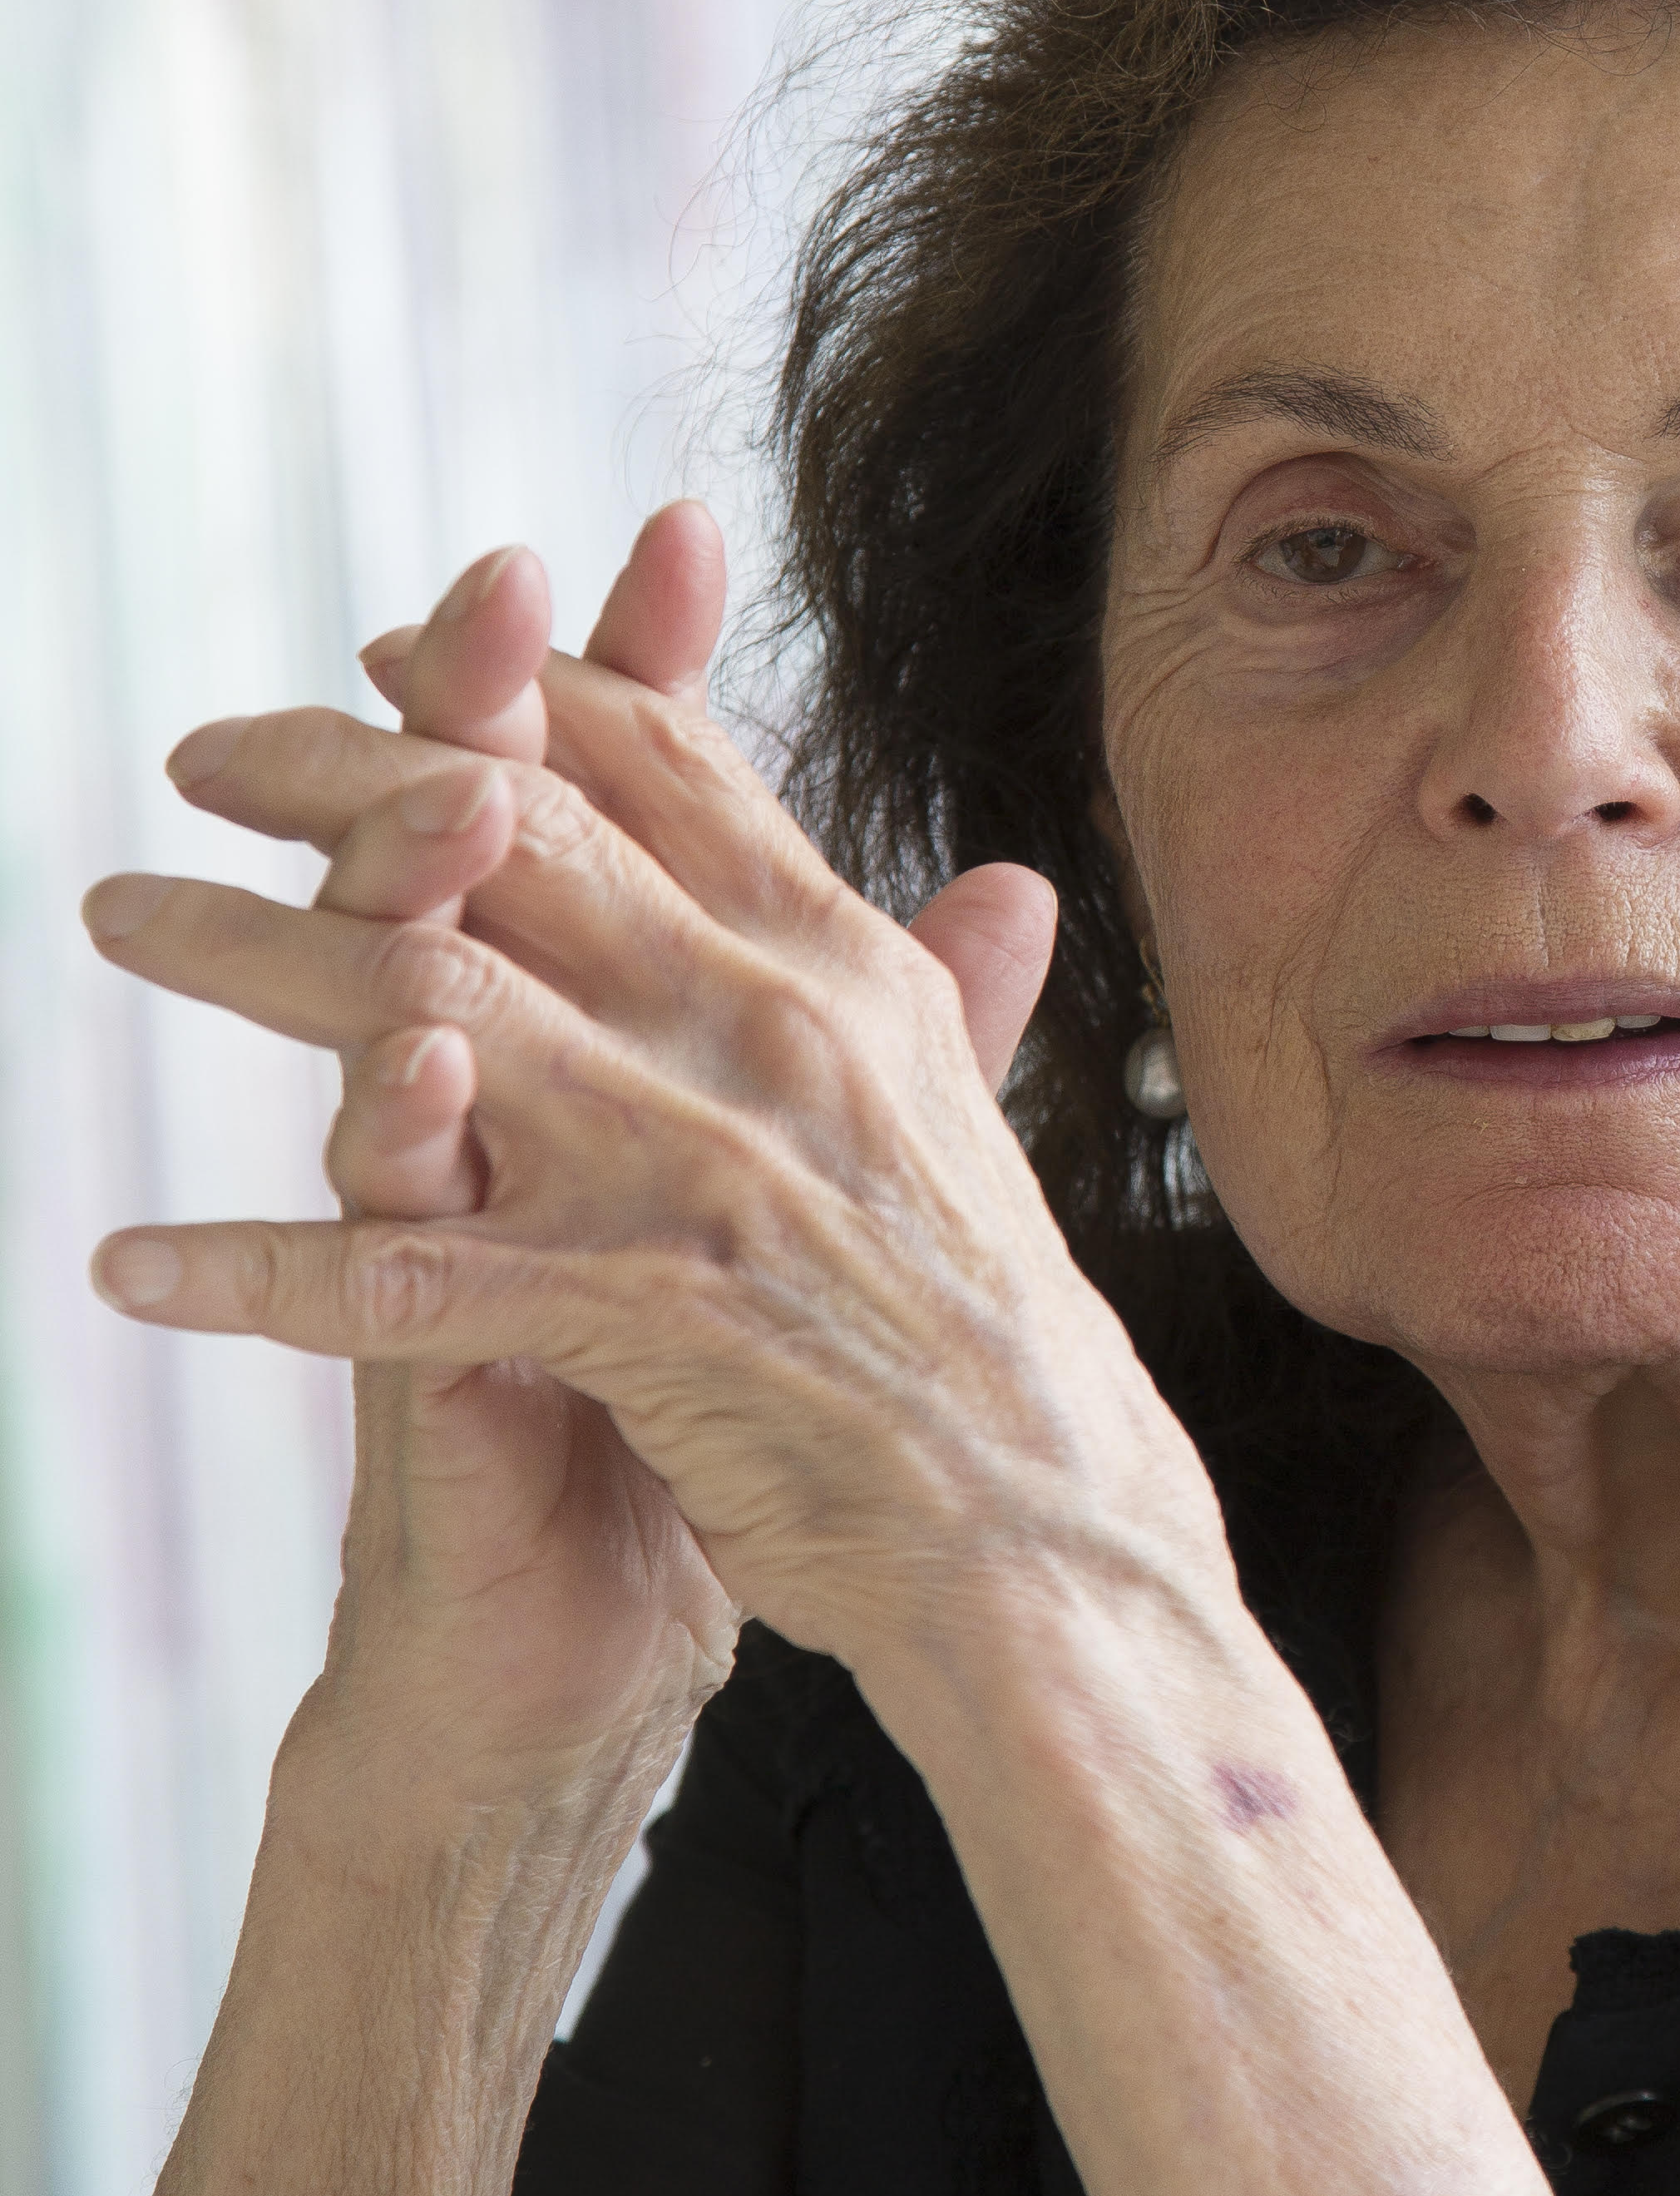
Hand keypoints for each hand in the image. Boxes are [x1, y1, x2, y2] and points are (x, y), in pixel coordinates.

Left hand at [80, 516, 1225, 1749]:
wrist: (1043, 1535)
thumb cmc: (987, 1335)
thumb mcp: (964, 1119)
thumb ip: (945, 986)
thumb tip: (1000, 877)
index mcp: (841, 964)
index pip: (654, 758)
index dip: (504, 688)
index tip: (383, 660)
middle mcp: (770, 1027)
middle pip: (513, 829)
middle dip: (333, 773)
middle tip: (204, 755)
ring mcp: (700, 1166)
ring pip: (422, 1005)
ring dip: (245, 954)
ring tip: (120, 919)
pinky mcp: (640, 1317)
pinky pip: (398, 1275)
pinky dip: (251, 1270)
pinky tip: (130, 1267)